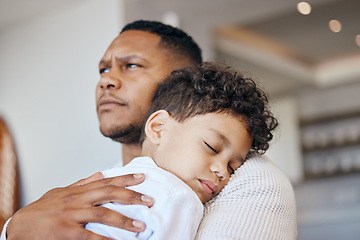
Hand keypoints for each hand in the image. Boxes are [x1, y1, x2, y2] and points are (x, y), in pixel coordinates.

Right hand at [6, 173, 153, 239]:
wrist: (20, 225)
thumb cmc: (43, 209)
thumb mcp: (62, 191)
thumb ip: (83, 183)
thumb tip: (100, 173)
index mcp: (79, 190)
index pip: (106, 181)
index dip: (125, 178)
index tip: (142, 177)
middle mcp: (77, 199)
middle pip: (109, 193)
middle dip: (131, 196)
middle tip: (149, 201)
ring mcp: (72, 215)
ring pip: (103, 214)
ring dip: (124, 220)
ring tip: (140, 226)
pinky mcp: (66, 232)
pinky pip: (89, 236)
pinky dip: (104, 239)